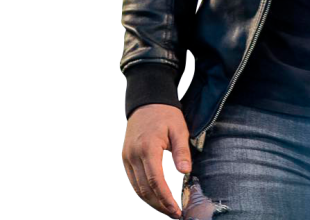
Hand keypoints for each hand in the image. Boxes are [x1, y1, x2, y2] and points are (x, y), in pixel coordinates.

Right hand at [122, 103, 190, 217]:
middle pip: (144, 189)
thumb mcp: (179, 128)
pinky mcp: (124, 158)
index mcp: (148, 148)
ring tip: (165, 208)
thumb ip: (181, 150)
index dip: (165, 199)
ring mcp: (126, 157)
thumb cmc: (166, 115)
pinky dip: (142, 192)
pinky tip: (154, 197)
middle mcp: (133, 155)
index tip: (176, 210)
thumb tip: (185, 172)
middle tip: (174, 213)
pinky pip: (131, 181)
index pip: (155, 181)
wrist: (147, 101)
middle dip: (159, 205)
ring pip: (136, 188)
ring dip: (150, 201)